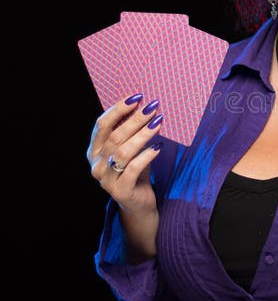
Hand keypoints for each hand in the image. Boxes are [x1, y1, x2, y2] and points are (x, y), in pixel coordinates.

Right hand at [87, 95, 163, 253]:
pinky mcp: (120, 191)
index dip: (118, 109)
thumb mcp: (131, 148)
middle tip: (152, 107)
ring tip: (158, 122)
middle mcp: (96, 164)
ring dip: (143, 134)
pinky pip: (134, 168)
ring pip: (123, 151)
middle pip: (115, 136)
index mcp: (94, 150)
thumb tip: (140, 104)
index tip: (136, 97)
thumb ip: (130, 130)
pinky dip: (146, 155)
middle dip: (135, 119)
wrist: (139, 203)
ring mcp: (106, 179)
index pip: (102, 125)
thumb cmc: (135, 171)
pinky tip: (158, 147)